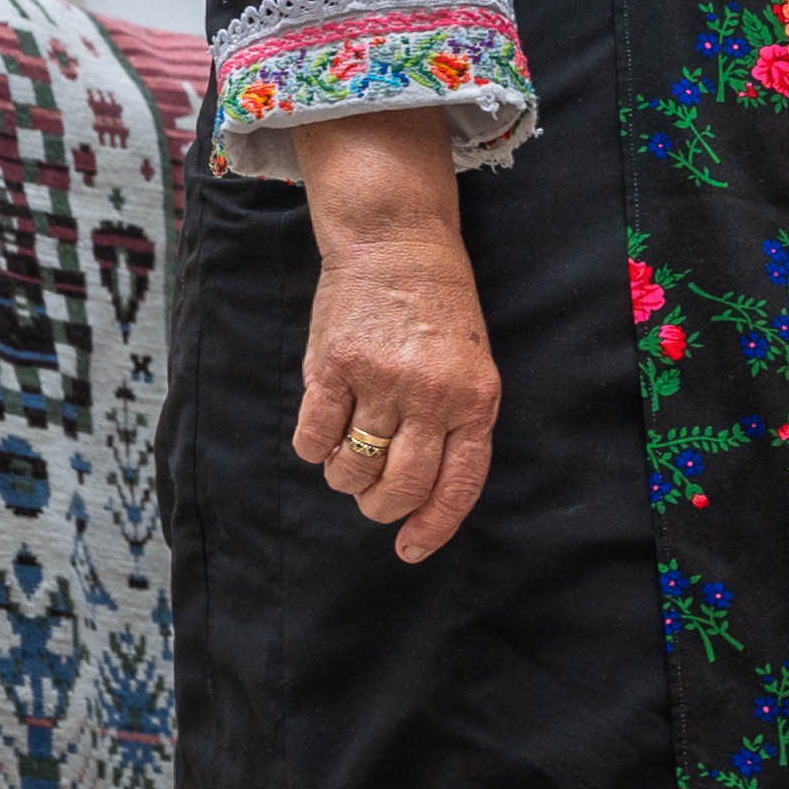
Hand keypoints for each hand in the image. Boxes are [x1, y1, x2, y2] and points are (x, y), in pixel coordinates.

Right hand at [292, 109, 499, 562]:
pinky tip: (319, 433)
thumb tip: (420, 498)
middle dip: (381, 506)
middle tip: (371, 494)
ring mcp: (380, 380)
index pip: (457, 487)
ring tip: (347, 452)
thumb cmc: (436, 307)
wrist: (397, 239)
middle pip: (401, 487)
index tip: (410, 549)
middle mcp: (431, 395)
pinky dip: (313, 448)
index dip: (432, 528)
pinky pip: (314, 439)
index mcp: (475, 400)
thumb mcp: (470, 365)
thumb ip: (454, 425)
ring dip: (345, 476)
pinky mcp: (333, 365)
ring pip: (354, 471)